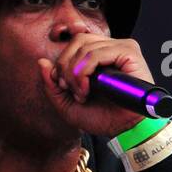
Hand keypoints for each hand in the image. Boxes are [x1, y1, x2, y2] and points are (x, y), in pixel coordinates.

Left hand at [38, 35, 152, 136]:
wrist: (124, 130)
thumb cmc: (102, 117)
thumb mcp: (67, 104)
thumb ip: (52, 85)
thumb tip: (42, 62)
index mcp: (98, 55)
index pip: (73, 44)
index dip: (61, 63)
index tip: (61, 86)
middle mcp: (110, 48)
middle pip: (77, 41)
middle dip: (65, 67)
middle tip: (70, 90)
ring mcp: (121, 48)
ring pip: (85, 46)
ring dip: (75, 72)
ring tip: (81, 93)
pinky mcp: (129, 53)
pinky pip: (97, 53)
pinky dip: (85, 70)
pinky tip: (87, 88)